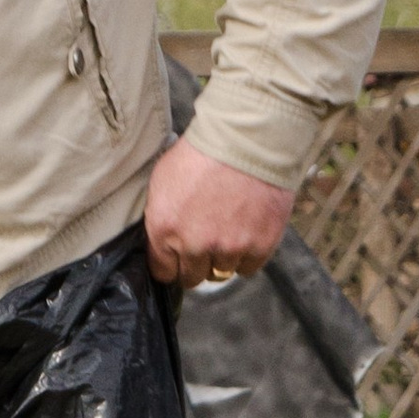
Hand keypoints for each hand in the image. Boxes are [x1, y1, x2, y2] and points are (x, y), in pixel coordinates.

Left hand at [144, 139, 290, 287]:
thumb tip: (161, 240)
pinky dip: (247, 254)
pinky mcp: (259, 246)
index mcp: (164, 229)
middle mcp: (195, 245)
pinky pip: (248, 267)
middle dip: (195, 263)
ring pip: (221, 272)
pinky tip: (246, 231)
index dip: (170, 265)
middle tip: (204, 241)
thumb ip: (160, 217)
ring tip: (227, 228)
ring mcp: (228, 248)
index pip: (163, 272)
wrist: (245, 139)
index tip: (176, 259)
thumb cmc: (202, 153)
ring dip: (222, 256)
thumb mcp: (162, 180)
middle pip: (192, 277)